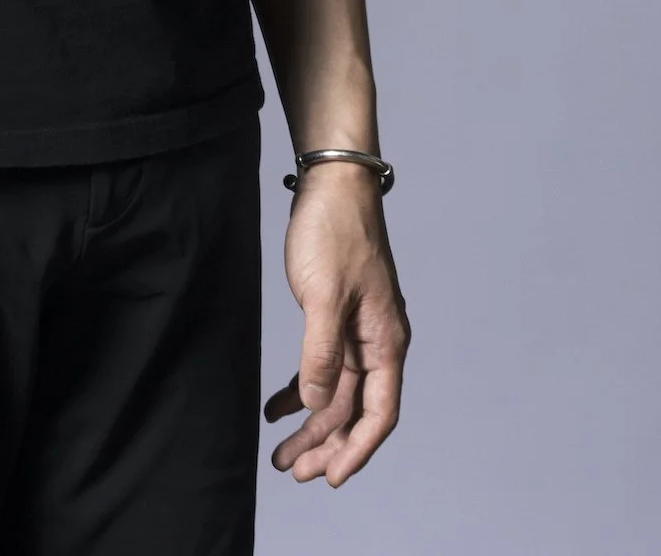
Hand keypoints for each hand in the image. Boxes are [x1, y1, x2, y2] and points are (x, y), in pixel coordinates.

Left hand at [264, 162, 409, 485]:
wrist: (332, 182)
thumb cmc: (335, 232)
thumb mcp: (323, 296)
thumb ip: (322, 353)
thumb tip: (319, 404)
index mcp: (385, 341)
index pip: (379, 413)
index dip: (357, 449)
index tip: (331, 477)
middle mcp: (376, 342)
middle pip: (354, 410)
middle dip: (325, 444)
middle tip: (292, 470)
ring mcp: (357, 330)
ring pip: (336, 392)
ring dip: (311, 423)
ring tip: (281, 451)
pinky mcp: (335, 315)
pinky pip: (322, 366)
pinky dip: (300, 388)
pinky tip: (275, 405)